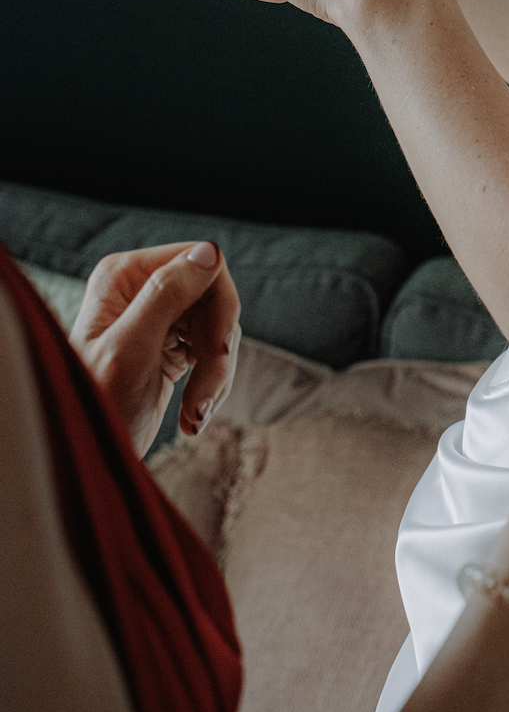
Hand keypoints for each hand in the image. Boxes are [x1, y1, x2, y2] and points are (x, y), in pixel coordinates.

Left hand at [69, 242, 241, 456]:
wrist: (86, 461)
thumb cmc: (94, 409)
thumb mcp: (129, 351)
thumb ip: (165, 295)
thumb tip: (209, 251)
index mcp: (124, 276)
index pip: (201, 261)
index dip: (220, 304)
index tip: (218, 350)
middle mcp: (140, 288)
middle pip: (214, 297)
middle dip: (218, 349)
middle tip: (206, 396)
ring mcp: (155, 316)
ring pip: (217, 326)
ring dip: (216, 373)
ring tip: (196, 412)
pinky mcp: (168, 345)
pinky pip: (211, 350)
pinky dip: (212, 382)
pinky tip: (194, 412)